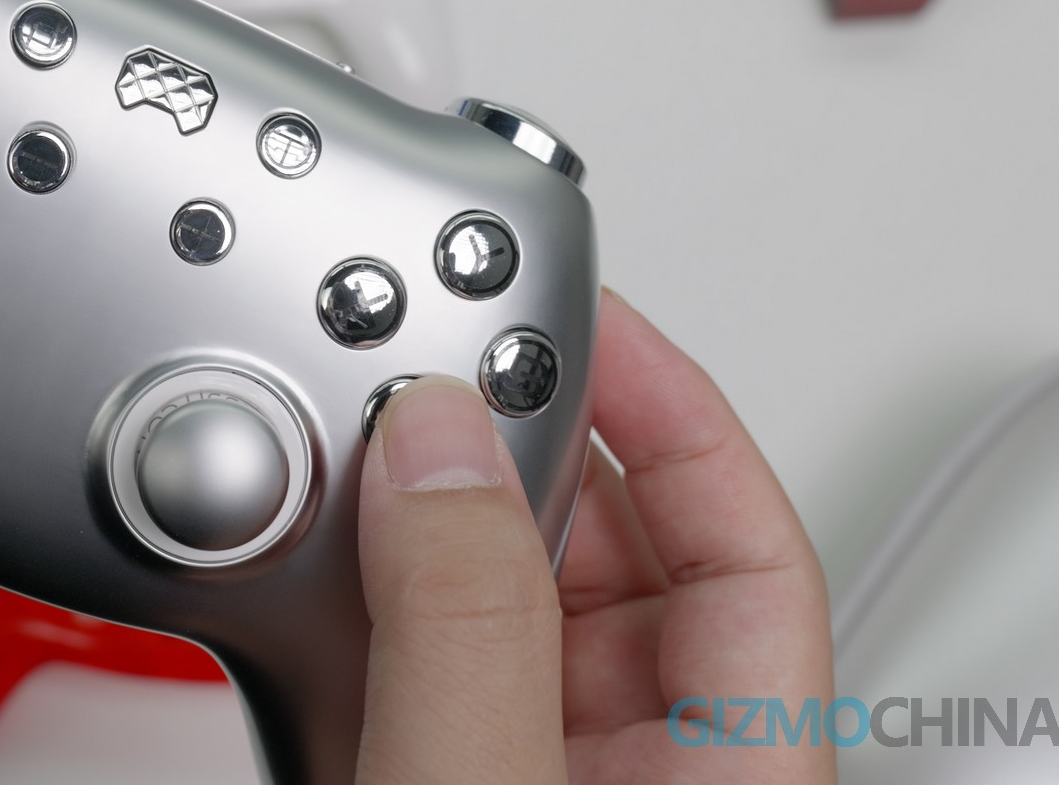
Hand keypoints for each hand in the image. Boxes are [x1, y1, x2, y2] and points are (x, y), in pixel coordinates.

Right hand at [355, 290, 834, 782]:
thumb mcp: (479, 784)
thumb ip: (468, 624)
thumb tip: (439, 445)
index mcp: (729, 775)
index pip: (752, 555)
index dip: (677, 413)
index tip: (585, 319)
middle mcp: (636, 773)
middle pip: (607, 555)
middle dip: (516, 449)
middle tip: (438, 377)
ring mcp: (527, 776)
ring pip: (492, 600)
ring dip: (417, 520)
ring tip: (355, 463)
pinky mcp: (425, 781)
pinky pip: (410, 660)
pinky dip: (350, 598)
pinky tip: (305, 561)